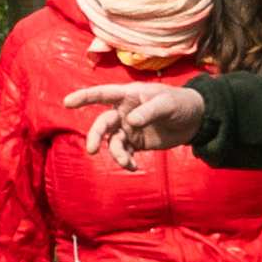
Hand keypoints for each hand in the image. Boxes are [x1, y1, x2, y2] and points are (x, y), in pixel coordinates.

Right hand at [65, 78, 211, 168]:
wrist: (194, 119)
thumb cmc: (179, 103)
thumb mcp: (167, 104)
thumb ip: (148, 111)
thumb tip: (129, 122)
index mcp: (128, 95)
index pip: (102, 94)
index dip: (84, 97)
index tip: (67, 103)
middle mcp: (123, 111)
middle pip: (103, 123)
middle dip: (95, 135)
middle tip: (91, 149)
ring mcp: (128, 128)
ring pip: (112, 141)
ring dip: (116, 153)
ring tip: (128, 162)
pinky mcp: (136, 142)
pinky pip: (124, 152)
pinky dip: (126, 161)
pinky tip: (134, 167)